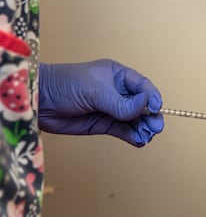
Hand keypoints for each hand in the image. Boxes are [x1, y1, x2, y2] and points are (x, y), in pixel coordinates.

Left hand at [38, 59, 163, 146]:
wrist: (38, 102)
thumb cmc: (66, 84)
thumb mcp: (96, 90)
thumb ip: (121, 102)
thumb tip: (146, 105)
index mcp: (118, 75)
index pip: (142, 86)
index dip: (152, 97)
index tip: (157, 108)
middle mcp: (117, 91)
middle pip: (142, 105)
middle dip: (150, 116)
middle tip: (156, 128)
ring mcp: (111, 108)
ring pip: (134, 119)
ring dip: (143, 128)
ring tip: (147, 136)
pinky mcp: (102, 124)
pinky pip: (123, 130)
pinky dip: (132, 136)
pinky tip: (139, 141)